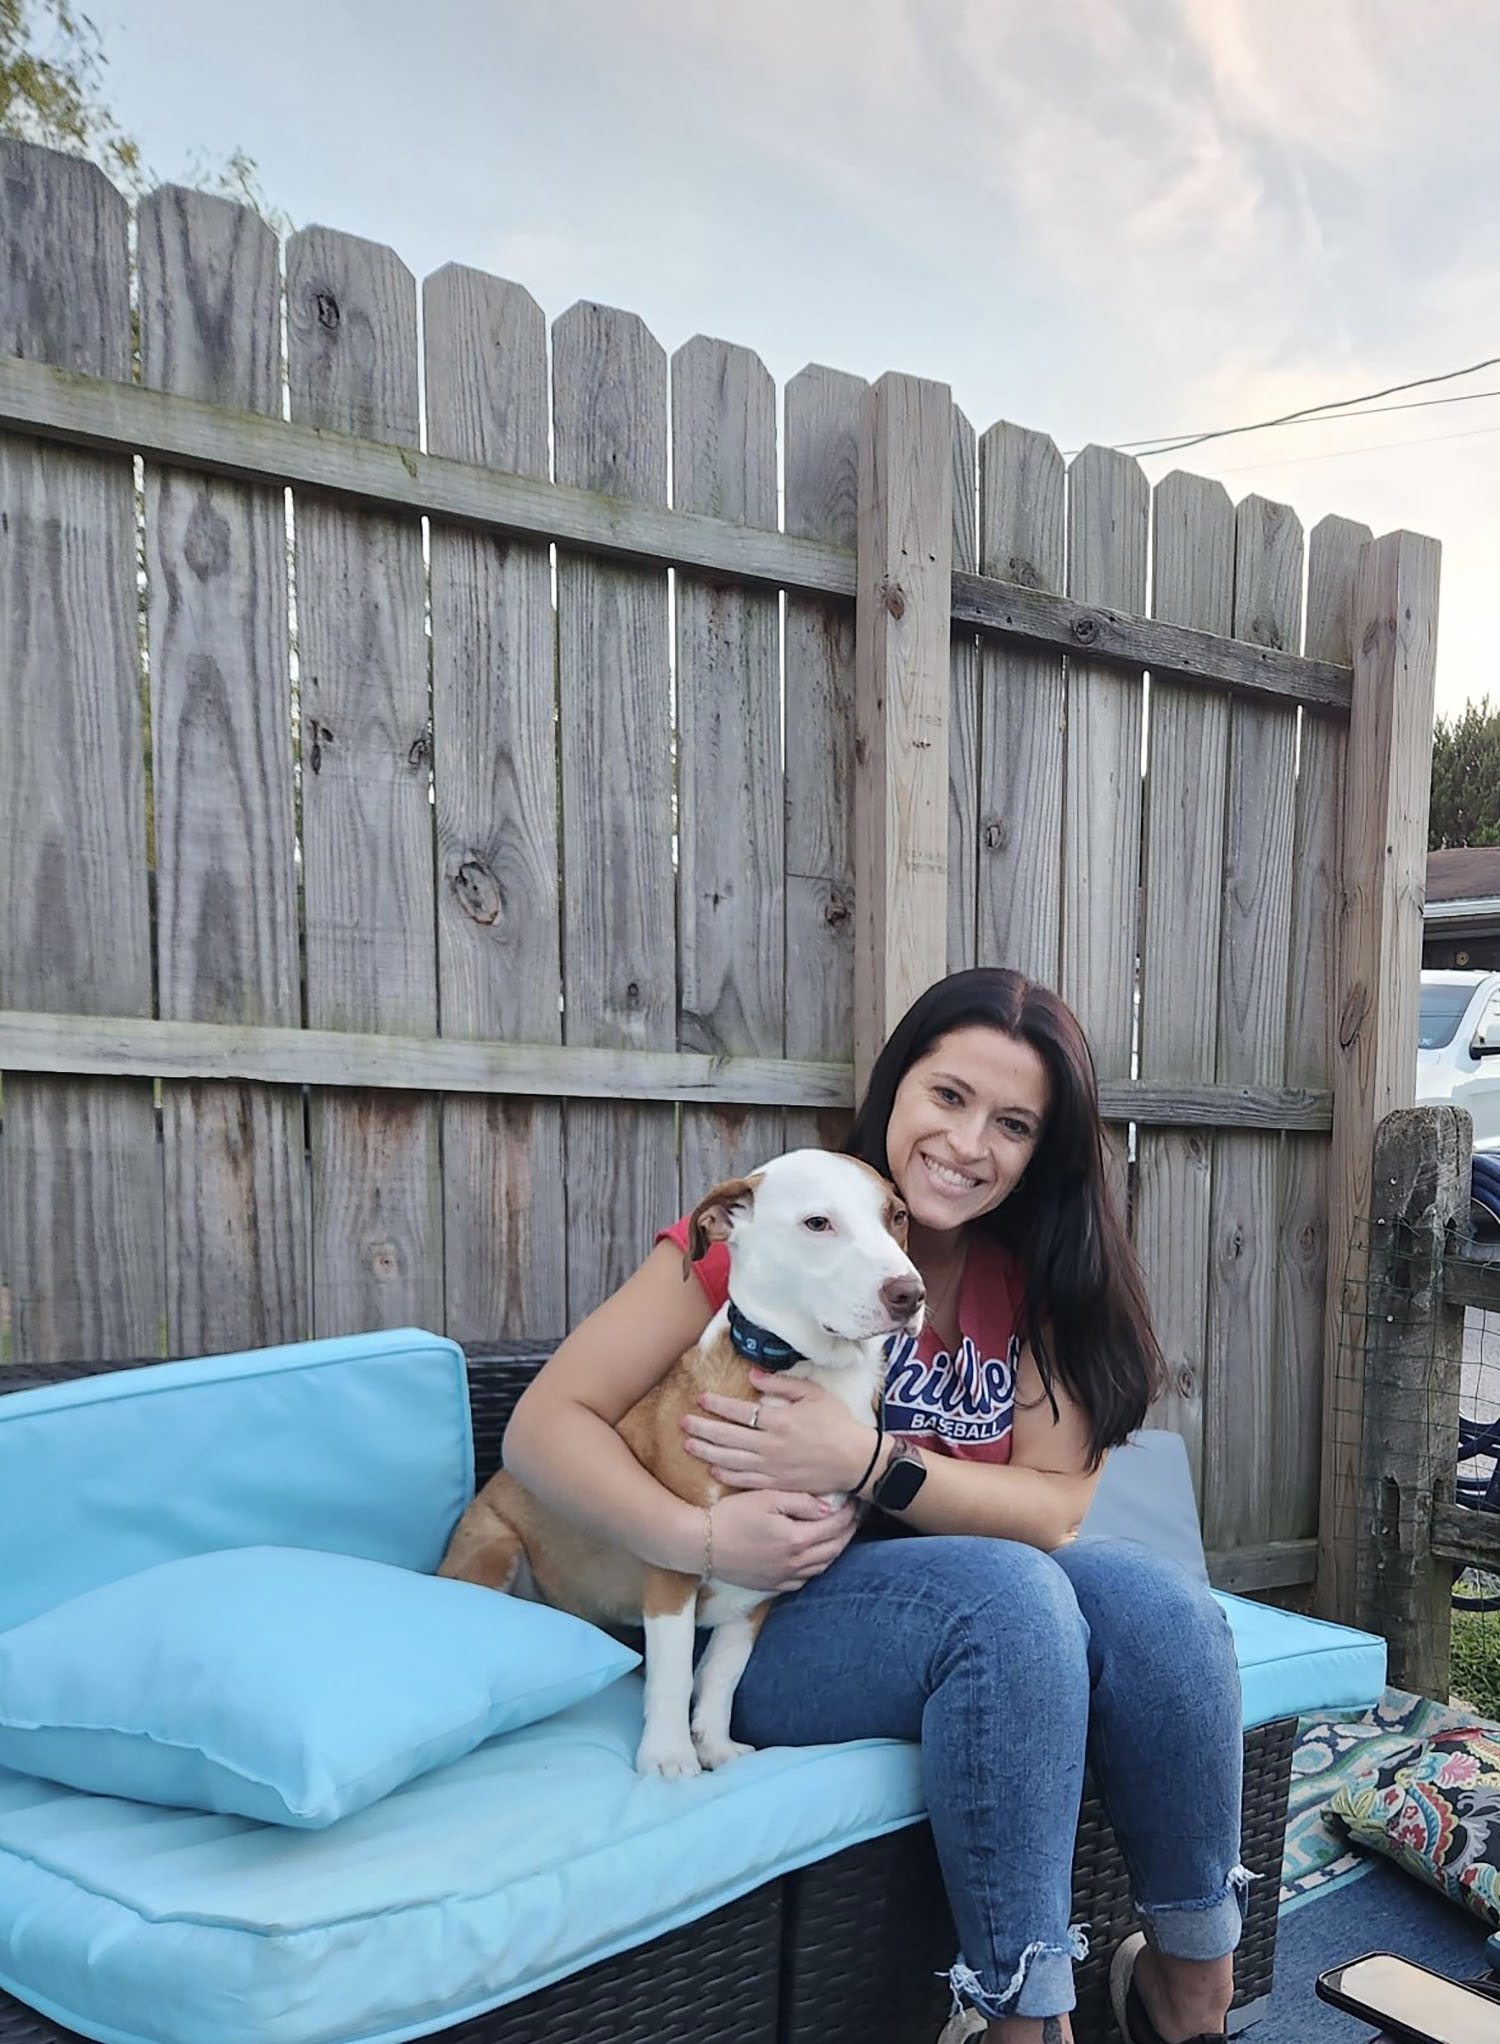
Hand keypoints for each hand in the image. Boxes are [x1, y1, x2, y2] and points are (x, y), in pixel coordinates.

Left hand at [682, 1368, 876, 1495]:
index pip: (739, 1411)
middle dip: (702, 1429)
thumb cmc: (838, 1423)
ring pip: (731, 1461)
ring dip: (707, 1453)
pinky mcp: (777, 1484)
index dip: (717, 1404)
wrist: (856, 1461)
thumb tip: (754, 1375)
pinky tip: (713, 1470)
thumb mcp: (814, 1394)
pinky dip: (727, 1476)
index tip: (701, 1398)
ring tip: (688, 1446)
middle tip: (684, 1422)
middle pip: (727, 1437)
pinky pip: (745, 1481)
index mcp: (779, 1420)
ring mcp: (772, 1468)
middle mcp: (771, 1445)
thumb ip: (783, 1384)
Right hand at [707, 1488, 857, 1592]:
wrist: (700, 1544)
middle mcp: (794, 1563)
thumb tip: (828, 1507)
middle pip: (833, 1550)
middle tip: (855, 1517)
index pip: (834, 1527)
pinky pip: (803, 1580)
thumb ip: (801, 1502)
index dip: (849, 1514)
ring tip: (840, 1535)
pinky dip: (815, 1567)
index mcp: (796, 1539)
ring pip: (821, 1567)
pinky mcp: (770, 1585)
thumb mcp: (767, 1498)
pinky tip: (815, 1557)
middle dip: (847, 1532)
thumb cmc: (731, 1515)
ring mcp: (782, 1577)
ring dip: (835, 1551)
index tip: (855, 1501)